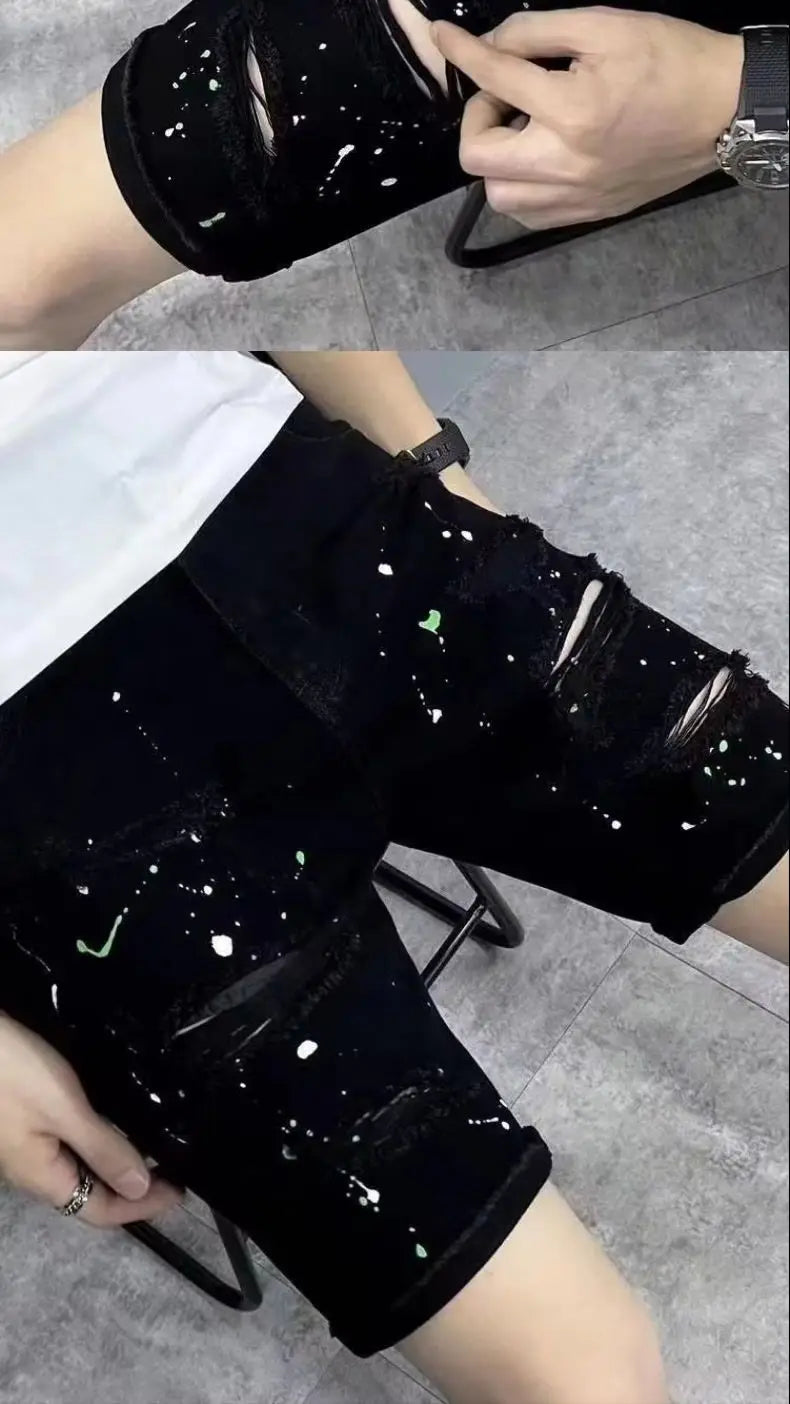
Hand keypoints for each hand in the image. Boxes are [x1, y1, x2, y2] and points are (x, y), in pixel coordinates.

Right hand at [0, 1012, 180, 1226]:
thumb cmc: (12, 1073)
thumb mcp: (64, 1110)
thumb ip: (102, 1148)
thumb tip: (139, 1189)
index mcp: (43, 1177)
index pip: (99, 1211)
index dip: (142, 1207)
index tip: (182, 1191)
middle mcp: (33, 1169)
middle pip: (89, 1194)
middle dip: (132, 1188)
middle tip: (175, 1169)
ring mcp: (25, 1144)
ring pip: (78, 1168)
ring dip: (116, 1163)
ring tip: (154, 1145)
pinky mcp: (23, 1119)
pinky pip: (67, 1143)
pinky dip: (98, 1139)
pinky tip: (114, 1119)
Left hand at [433, 7, 744, 228]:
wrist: (723, 111)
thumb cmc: (671, 60)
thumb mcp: (604, 26)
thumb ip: (537, 32)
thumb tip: (492, 42)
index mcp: (572, 111)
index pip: (495, 79)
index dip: (463, 52)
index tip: (443, 38)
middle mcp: (567, 164)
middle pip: (478, 158)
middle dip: (478, 119)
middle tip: (504, 95)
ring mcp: (577, 197)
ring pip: (498, 196)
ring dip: (495, 161)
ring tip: (524, 130)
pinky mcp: (589, 213)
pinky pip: (528, 215)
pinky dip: (518, 188)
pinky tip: (538, 159)